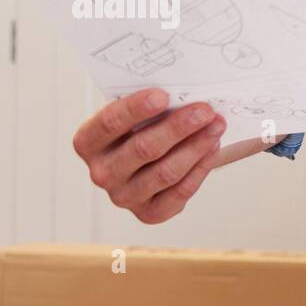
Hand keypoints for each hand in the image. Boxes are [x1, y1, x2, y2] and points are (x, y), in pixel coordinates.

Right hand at [72, 88, 225, 224]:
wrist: (144, 164)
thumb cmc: (139, 130)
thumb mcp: (133, 116)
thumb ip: (148, 106)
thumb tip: (184, 91)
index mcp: (88, 142)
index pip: (109, 123)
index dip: (136, 109)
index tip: (164, 94)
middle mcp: (102, 173)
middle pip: (143, 149)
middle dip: (178, 127)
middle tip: (204, 111)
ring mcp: (124, 197)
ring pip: (166, 172)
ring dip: (196, 146)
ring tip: (217, 125)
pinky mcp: (149, 214)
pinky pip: (180, 191)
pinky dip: (201, 167)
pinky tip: (213, 147)